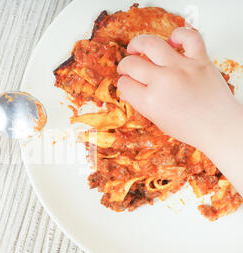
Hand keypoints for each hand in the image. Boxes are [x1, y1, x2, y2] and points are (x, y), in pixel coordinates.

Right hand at [116, 27, 242, 153]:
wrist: (219, 127)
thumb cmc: (191, 127)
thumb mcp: (157, 120)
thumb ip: (141, 103)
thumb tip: (128, 90)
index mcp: (149, 101)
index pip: (124, 84)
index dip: (122, 83)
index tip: (126, 83)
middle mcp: (163, 82)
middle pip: (131, 64)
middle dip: (124, 66)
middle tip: (127, 67)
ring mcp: (182, 68)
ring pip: (151, 44)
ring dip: (138, 44)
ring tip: (136, 47)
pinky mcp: (200, 59)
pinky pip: (188, 36)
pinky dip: (178, 34)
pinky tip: (171, 41)